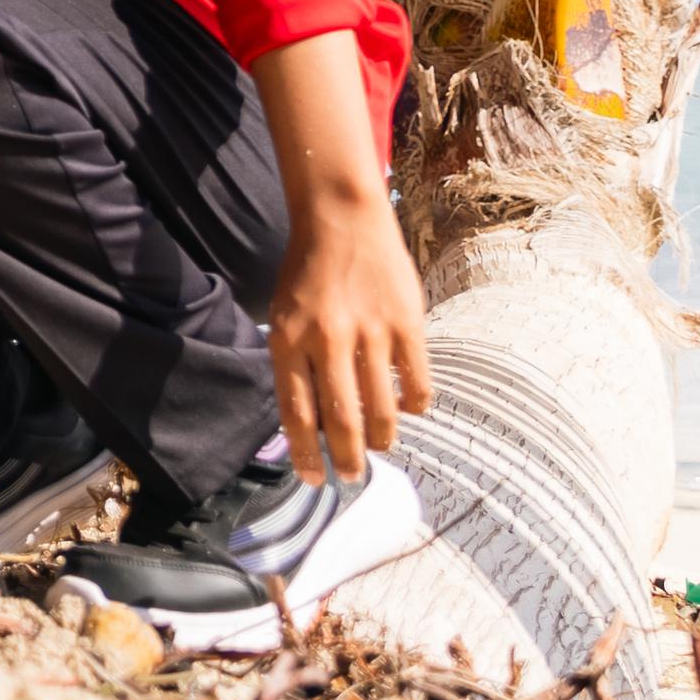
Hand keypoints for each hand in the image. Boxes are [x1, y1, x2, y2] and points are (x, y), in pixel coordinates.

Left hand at [251, 32, 431, 480]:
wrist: (342, 220)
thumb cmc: (308, 274)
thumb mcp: (283, 316)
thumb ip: (295, 364)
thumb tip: (309, 422)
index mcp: (288, 340)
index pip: (296, 413)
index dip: (306, 453)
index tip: (315, 479)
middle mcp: (326, 340)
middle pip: (340, 419)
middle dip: (347, 458)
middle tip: (354, 477)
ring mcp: (369, 332)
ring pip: (381, 408)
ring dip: (382, 438)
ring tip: (381, 448)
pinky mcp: (406, 324)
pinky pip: (415, 382)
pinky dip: (414, 405)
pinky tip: (409, 410)